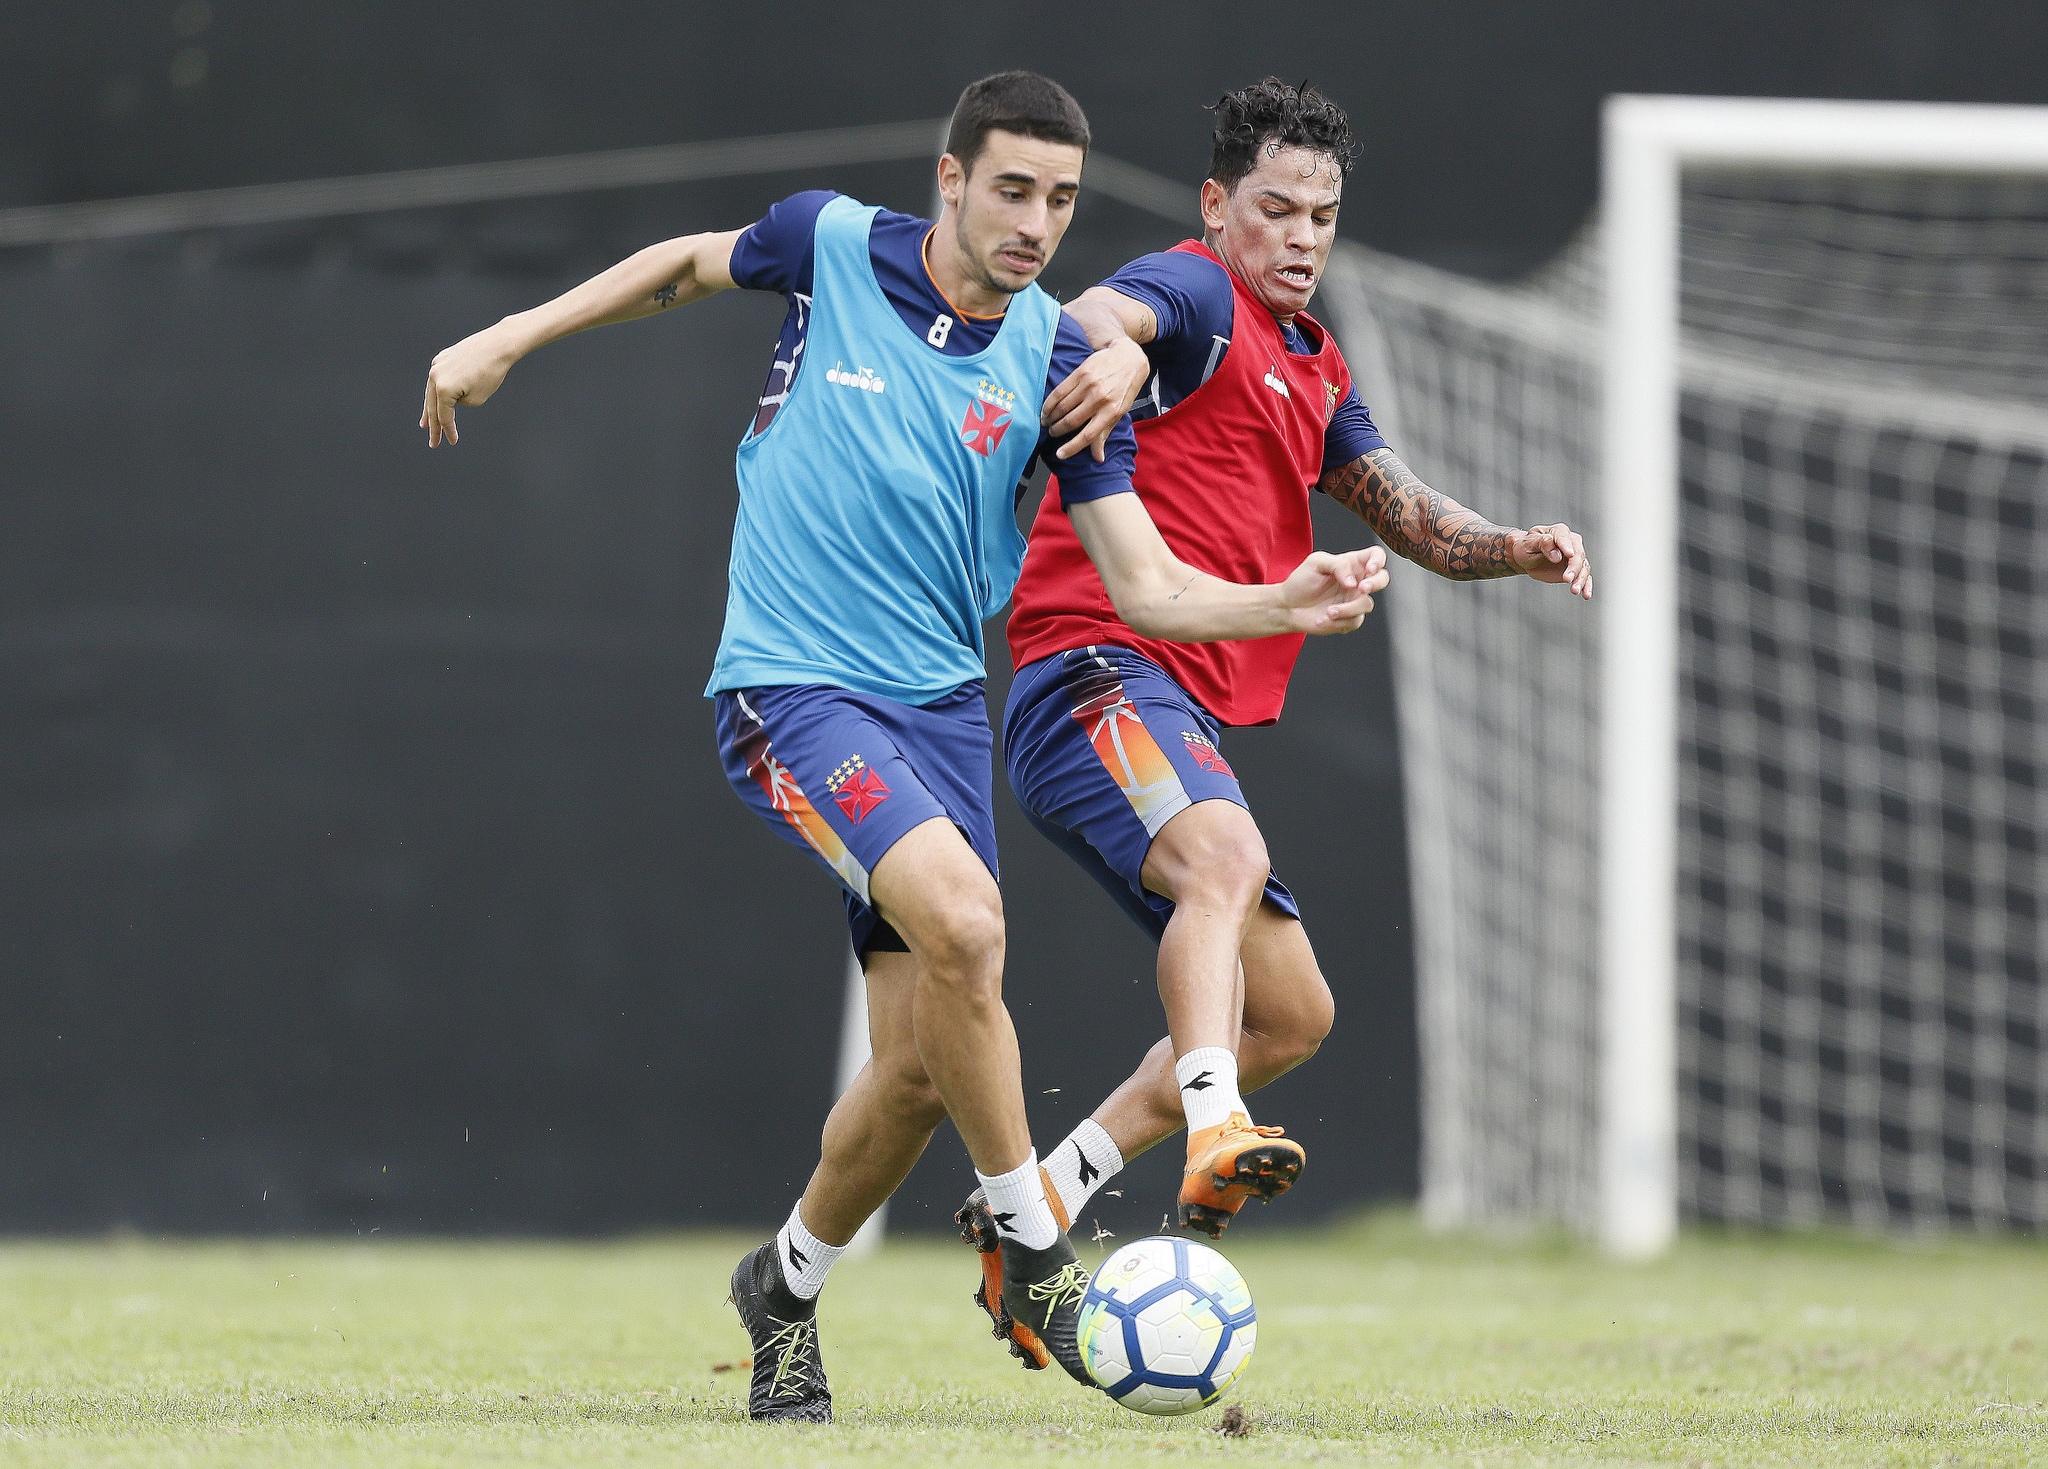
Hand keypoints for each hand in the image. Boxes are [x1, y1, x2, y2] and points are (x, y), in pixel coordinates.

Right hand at [420, 323, 519, 446]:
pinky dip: (435, 391)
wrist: (497, 346)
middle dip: (434, 426)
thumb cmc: (491, 374)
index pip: (444, 416)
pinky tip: (434, 400)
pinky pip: (437, 379)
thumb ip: (459, 404)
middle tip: (433, 443)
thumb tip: (452, 399)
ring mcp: (437, 365)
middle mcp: (435, 375)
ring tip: (425, 424)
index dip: (448, 431)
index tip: (452, 442)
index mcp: (442, 388)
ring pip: (431, 392)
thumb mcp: (476, 399)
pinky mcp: (442, 358)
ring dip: (429, 409)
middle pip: (433, 406)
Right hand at [1042, 337, 1148, 463]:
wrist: (1128, 358)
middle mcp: (1100, 399)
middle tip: (1052, 432)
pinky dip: (1050, 403)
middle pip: (1071, 421)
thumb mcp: (1120, 411)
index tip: (1060, 454)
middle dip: (1058, 430)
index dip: (1072, 447)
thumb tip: (1098, 458)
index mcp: (1111, 412)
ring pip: (1063, 407)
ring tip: (1047, 422)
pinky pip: (1060, 391)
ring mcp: (1089, 386)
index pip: (1088, 435)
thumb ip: (1105, 433)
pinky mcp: (1080, 373)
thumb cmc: (1125, 388)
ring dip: (1051, 417)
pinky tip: (1046, 409)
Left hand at [1277, 545, 1389, 634]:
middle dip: (1376, 583)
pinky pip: (1354, 621)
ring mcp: (1354, 601)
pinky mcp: (1349, 619)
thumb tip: (1354, 581)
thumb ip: (1338, 565)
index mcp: (1352, 564)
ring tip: (1328, 611)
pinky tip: (1321, 619)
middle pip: (1382, 579)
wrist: (1288, 606)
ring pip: (1367, 604)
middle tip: (1361, 588)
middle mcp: (1357, 581)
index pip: (1376, 556)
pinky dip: (1337, 621)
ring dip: (1348, 608)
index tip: (1369, 569)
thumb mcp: (1316, 563)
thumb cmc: (1301, 581)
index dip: (1378, 561)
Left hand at [1512, 522, 1591, 599]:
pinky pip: (1584, 577)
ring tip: (1574, 590)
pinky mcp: (1576, 570)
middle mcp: (1571, 542)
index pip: (1564, 538)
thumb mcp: (1528, 545)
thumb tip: (1557, 555)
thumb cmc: (1526, 548)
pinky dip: (1586, 586)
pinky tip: (1586, 595)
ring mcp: (1575, 557)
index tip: (1569, 555)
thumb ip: (1542, 544)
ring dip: (1580, 579)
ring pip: (1583, 567)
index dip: (1567, 546)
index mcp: (1558, 532)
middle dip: (1574, 567)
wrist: (1526, 558)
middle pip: (1577, 554)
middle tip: (1567, 579)